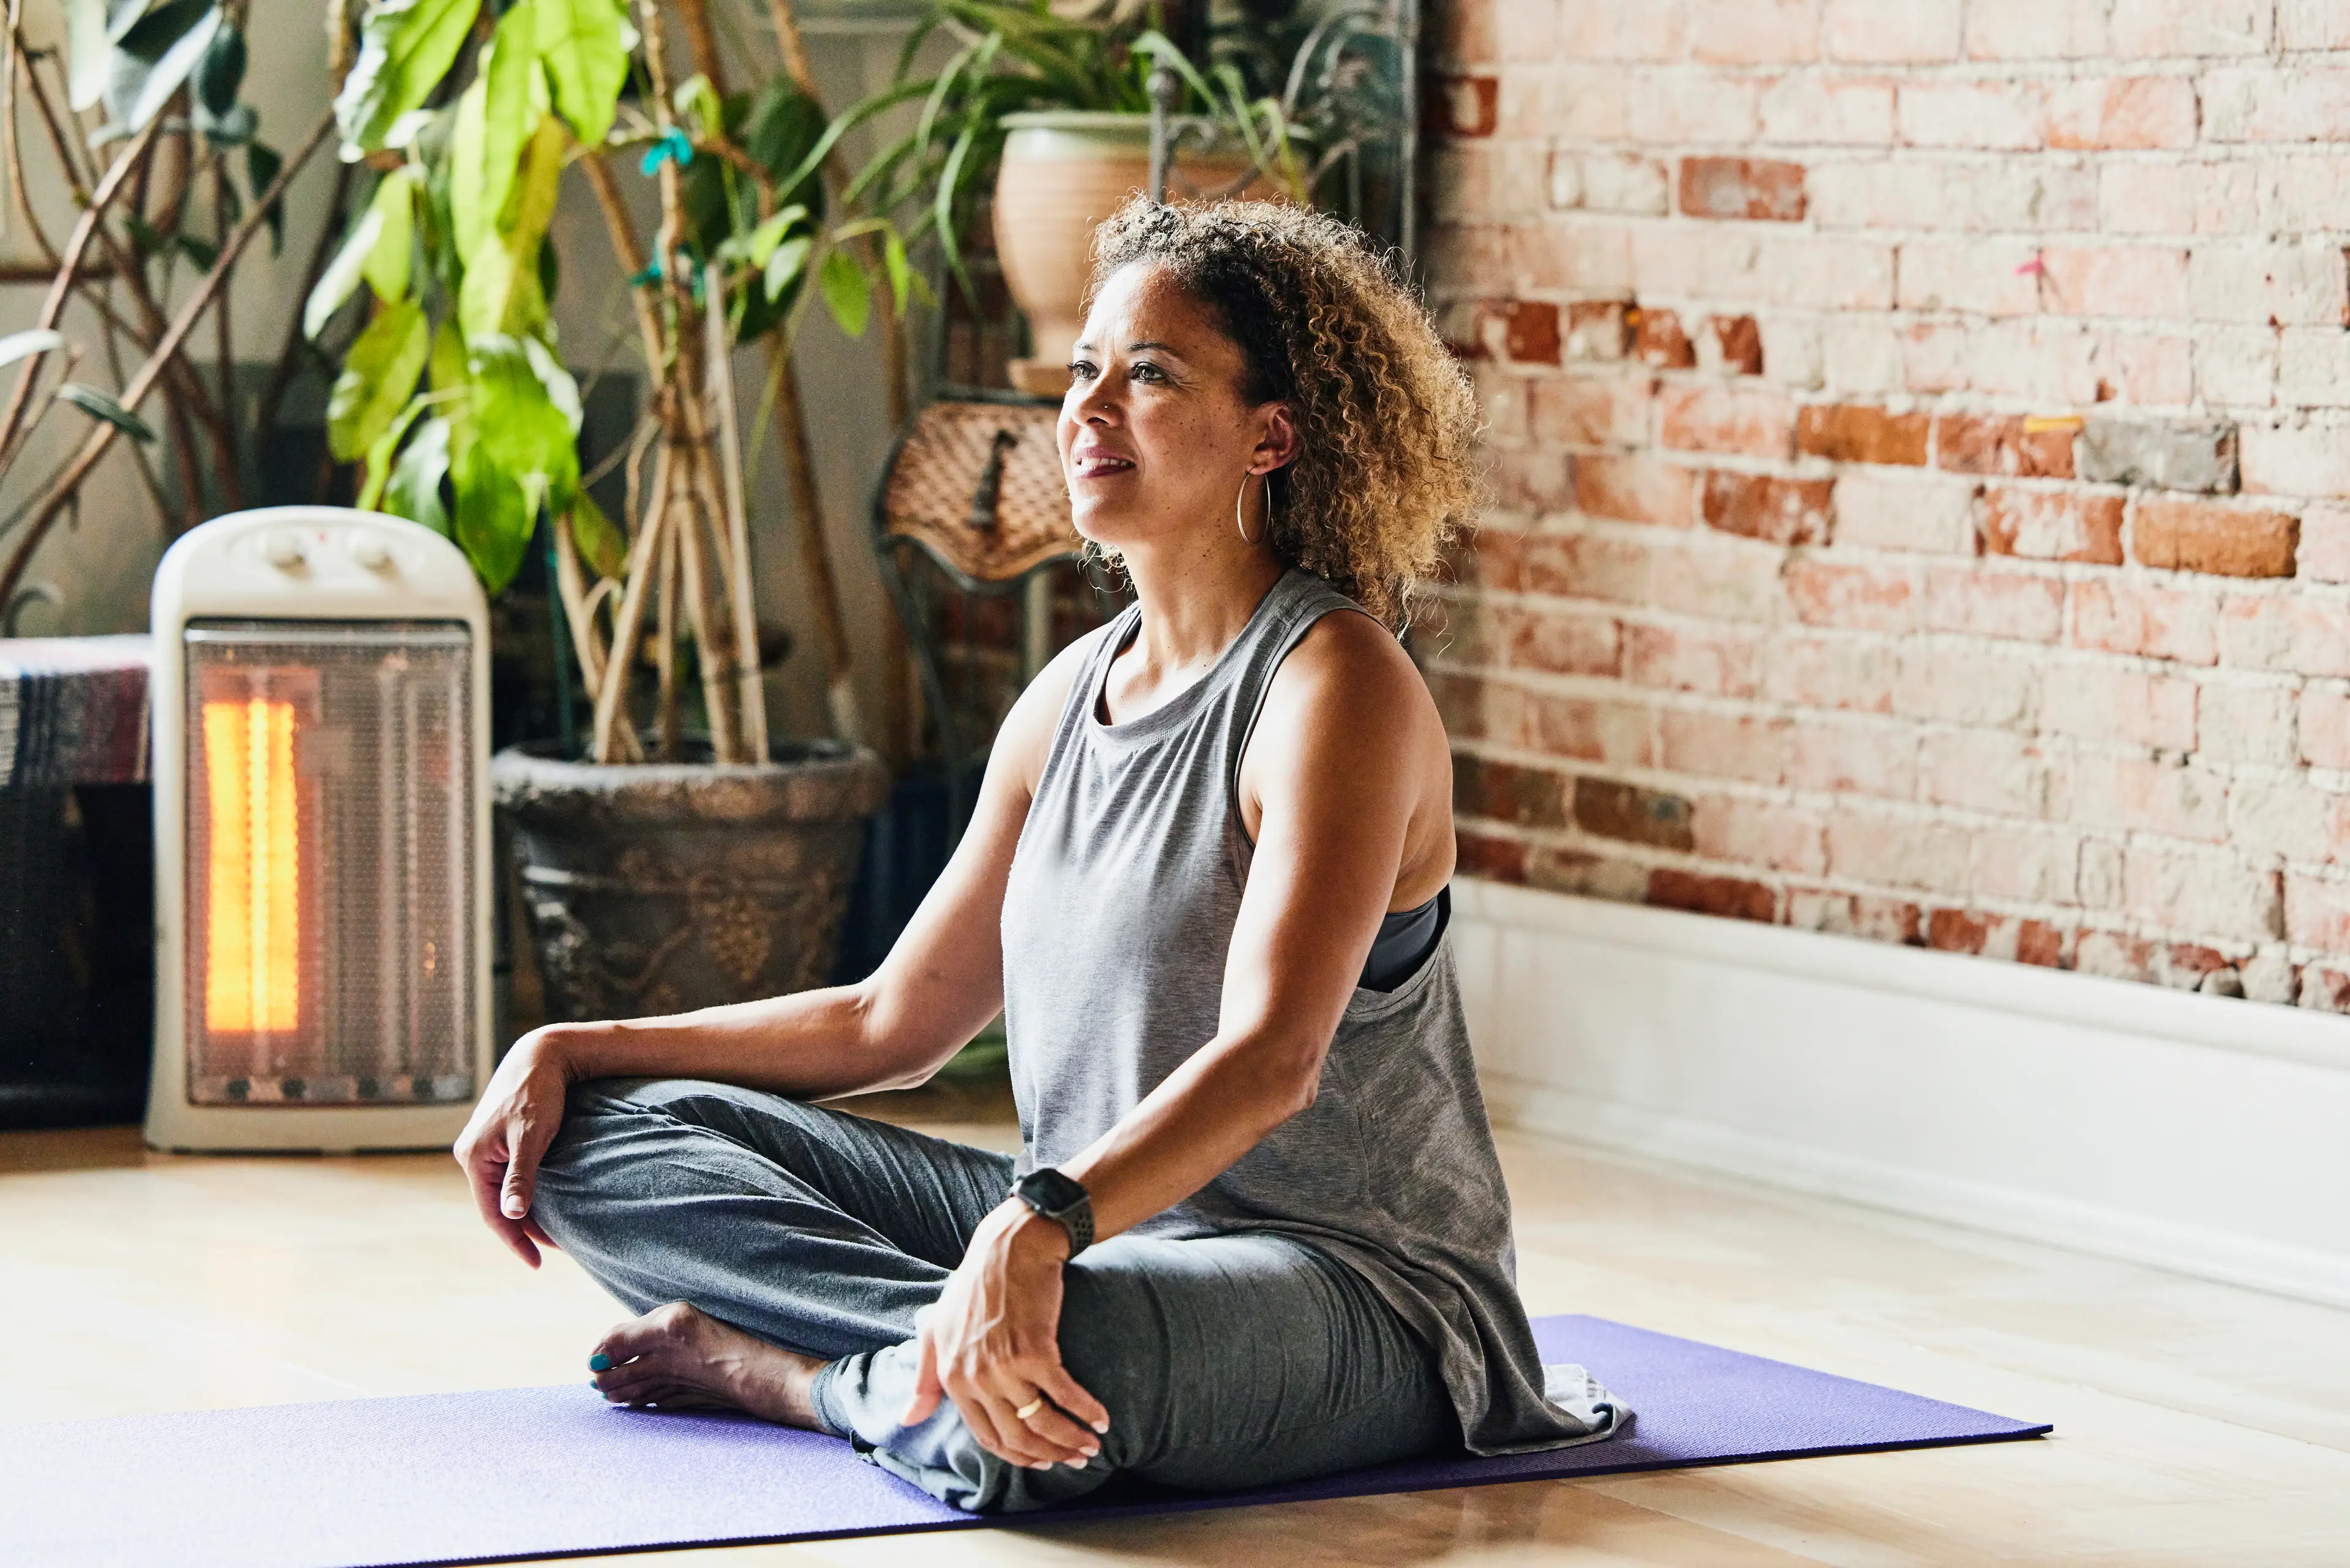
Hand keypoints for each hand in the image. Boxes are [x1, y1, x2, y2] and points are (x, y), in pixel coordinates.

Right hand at [452, 1026, 577, 1266]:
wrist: (542, 1055)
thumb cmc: (538, 1093)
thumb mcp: (531, 1137)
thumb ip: (521, 1176)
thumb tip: (511, 1214)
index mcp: (473, 1157)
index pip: (491, 1213)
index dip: (515, 1240)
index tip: (538, 1262)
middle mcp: (471, 1154)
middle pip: (495, 1205)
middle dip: (521, 1230)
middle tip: (551, 1251)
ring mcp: (482, 1146)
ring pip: (501, 1191)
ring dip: (524, 1212)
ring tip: (551, 1234)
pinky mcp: (496, 1139)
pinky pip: (505, 1176)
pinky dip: (523, 1192)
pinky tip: (543, 1203)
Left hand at [900, 1202, 1108, 1469]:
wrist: (1010, 1248)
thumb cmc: (974, 1284)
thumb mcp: (937, 1330)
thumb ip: (924, 1379)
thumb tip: (908, 1419)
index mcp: (953, 1378)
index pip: (988, 1437)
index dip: (1018, 1455)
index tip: (1042, 1460)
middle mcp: (977, 1379)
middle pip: (1017, 1436)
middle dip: (1049, 1454)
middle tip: (1074, 1459)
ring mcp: (1005, 1367)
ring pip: (1041, 1422)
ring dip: (1071, 1441)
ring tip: (1093, 1447)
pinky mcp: (1035, 1351)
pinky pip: (1066, 1395)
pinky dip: (1087, 1411)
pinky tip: (1102, 1420)